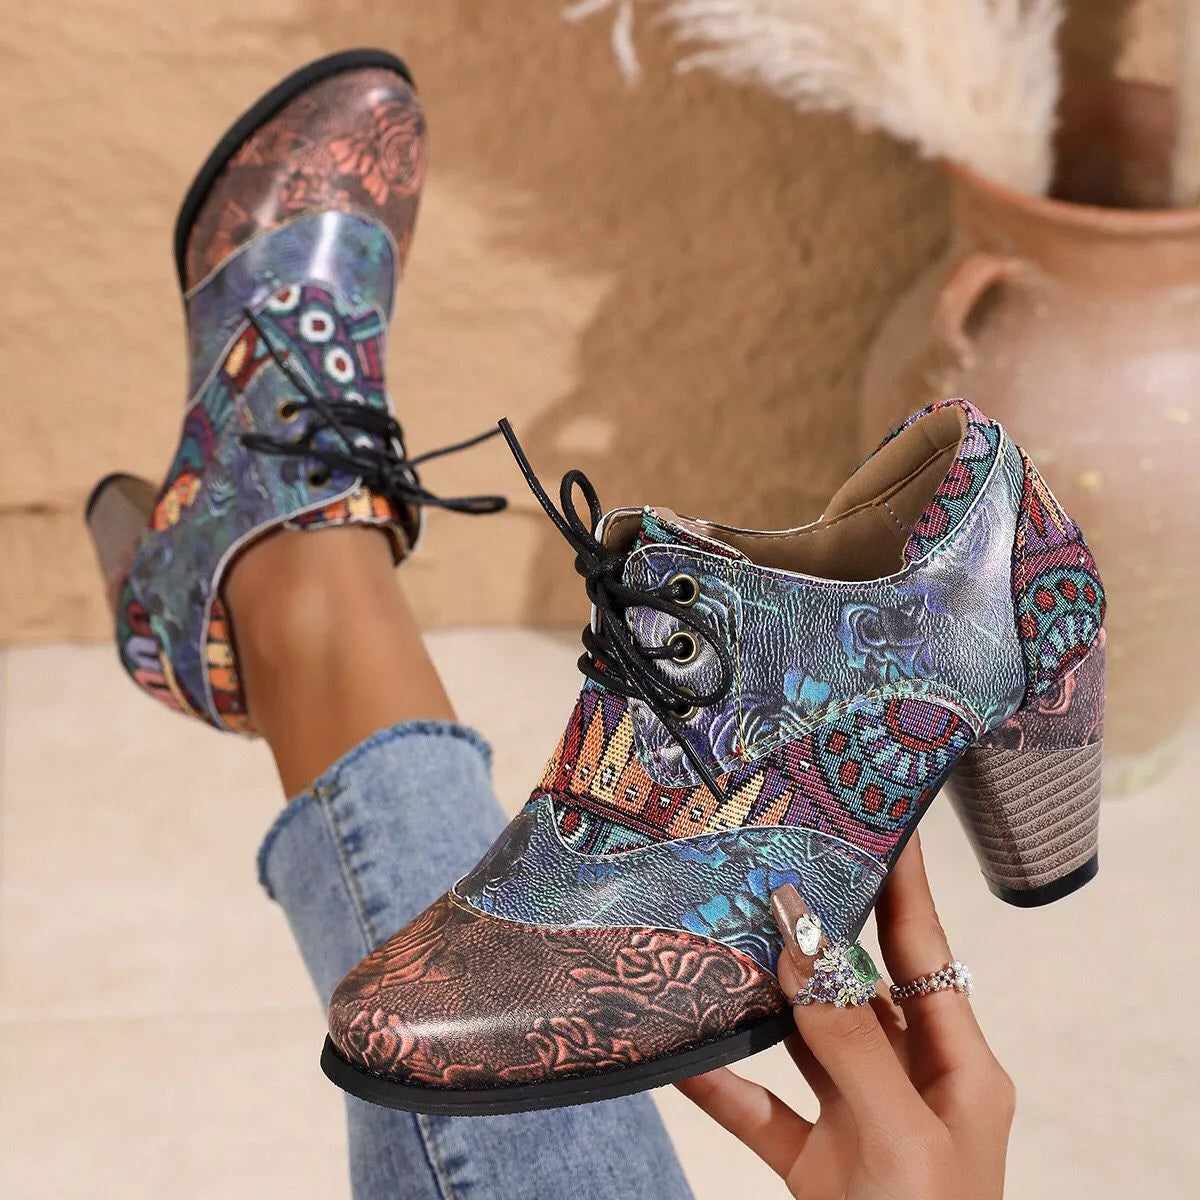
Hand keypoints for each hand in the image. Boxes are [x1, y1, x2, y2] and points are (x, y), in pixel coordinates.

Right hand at [676, 834, 1013, 1198]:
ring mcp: (858, 1121)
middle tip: (769, 856)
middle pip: (855, 981)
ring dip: (757, 995)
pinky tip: (677, 1053)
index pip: (923, 946)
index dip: (901, 878)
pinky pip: (758, 1107)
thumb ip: (848, 1036)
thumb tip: (802, 939)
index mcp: (959, 1067)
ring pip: (800, 1036)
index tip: (873, 813)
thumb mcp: (900, 1136)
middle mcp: (908, 1081)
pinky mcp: (812, 1164)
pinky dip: (718, 1082)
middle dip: (815, 923)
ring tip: (714, 932)